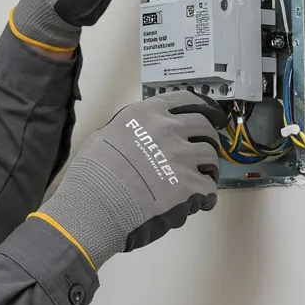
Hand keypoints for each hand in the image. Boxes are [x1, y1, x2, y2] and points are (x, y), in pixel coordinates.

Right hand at [37, 90, 225, 268]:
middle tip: (204, 149)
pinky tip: (199, 201)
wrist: (96, 204)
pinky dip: (206, 195)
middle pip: (204, 127)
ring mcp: (182, 157)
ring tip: (202, 177)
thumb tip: (141, 134)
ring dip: (208, 167)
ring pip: (211, 156)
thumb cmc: (93, 173)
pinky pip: (209, 186)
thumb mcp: (106, 133)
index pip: (186, 101)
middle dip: (207, 138)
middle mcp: (169, 129)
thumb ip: (132, 128)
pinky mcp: (189, 185)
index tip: (209, 115)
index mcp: (148, 114)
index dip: (203, 108)